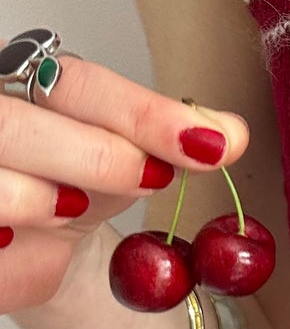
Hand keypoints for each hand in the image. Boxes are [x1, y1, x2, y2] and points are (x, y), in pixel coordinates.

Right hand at [0, 53, 247, 313]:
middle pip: (16, 125)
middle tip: (149, 180)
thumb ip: (176, 140)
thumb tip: (229, 135)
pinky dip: (11, 250)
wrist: (30, 239)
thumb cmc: (74, 180)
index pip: (77, 84)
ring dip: (39, 200)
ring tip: (68, 208)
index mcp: (23, 79)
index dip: (143, 114)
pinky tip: (20, 242)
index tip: (210, 145)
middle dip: (92, 157)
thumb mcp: (130, 155)